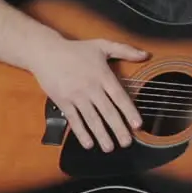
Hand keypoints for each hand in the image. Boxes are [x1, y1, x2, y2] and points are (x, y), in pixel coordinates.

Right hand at [27, 38, 146, 151]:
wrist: (46, 52)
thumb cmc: (76, 49)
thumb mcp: (102, 45)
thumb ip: (125, 50)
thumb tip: (145, 55)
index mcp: (103, 75)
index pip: (119, 96)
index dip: (129, 111)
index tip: (138, 125)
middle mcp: (91, 87)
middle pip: (107, 112)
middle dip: (118, 129)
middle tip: (126, 143)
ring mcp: (76, 96)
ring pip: (91, 119)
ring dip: (101, 135)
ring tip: (109, 147)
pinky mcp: (63, 101)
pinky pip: (74, 120)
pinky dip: (81, 133)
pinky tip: (89, 143)